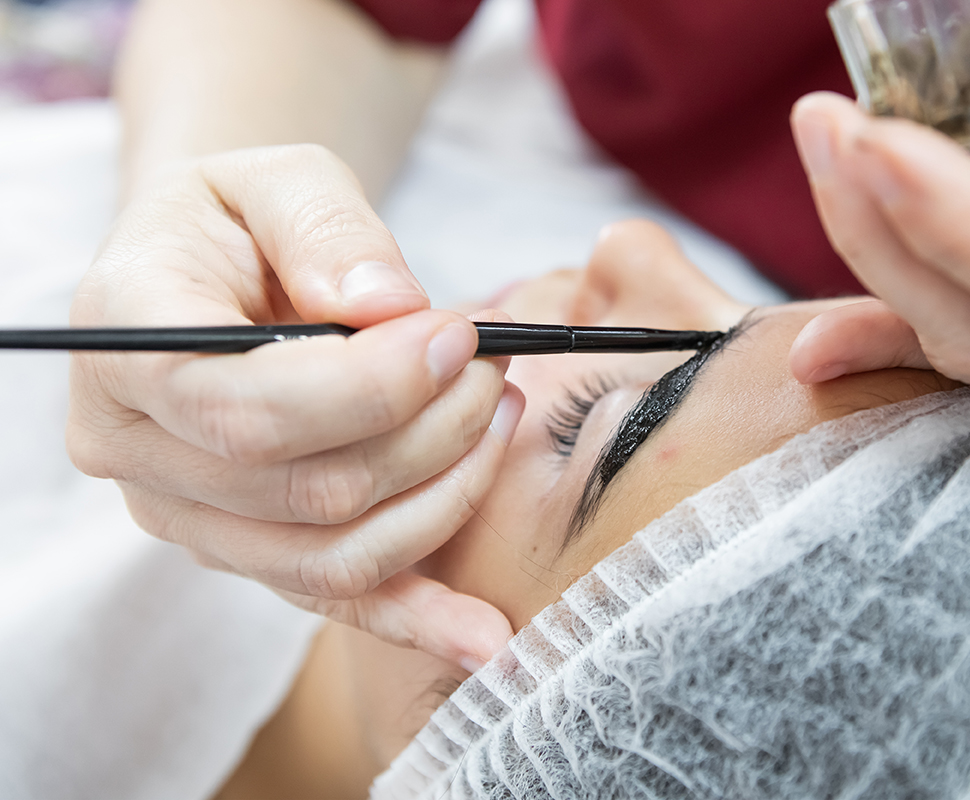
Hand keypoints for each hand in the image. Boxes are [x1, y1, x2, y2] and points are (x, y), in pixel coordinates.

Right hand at [68, 145, 521, 668]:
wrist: (213, 274)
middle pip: (307, 487)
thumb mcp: (278, 178)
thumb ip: (329, 230)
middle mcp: (137, 451)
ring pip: (333, 554)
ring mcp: (189, 517)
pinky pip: (334, 601)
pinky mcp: (246, 551)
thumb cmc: (241, 219)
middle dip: (431, 430)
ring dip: (445, 495)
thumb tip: (392, 311)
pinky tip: (486, 635)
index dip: (371, 385)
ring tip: (500, 418)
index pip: (246, 404)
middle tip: (491, 366)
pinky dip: (417, 620)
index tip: (458, 336)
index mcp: (126, 348)